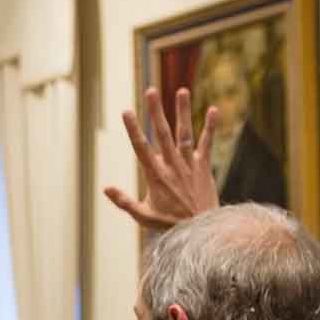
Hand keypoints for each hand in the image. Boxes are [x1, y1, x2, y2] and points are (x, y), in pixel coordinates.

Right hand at [104, 86, 218, 230]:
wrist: (201, 228)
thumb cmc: (169, 224)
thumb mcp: (142, 216)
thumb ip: (124, 201)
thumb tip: (105, 188)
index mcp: (155, 175)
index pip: (141, 147)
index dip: (133, 128)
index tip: (126, 111)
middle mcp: (172, 165)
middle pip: (162, 133)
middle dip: (155, 111)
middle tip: (150, 91)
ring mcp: (189, 164)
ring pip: (184, 132)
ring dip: (183, 111)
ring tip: (181, 90)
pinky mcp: (203, 166)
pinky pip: (207, 143)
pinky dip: (211, 126)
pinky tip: (214, 109)